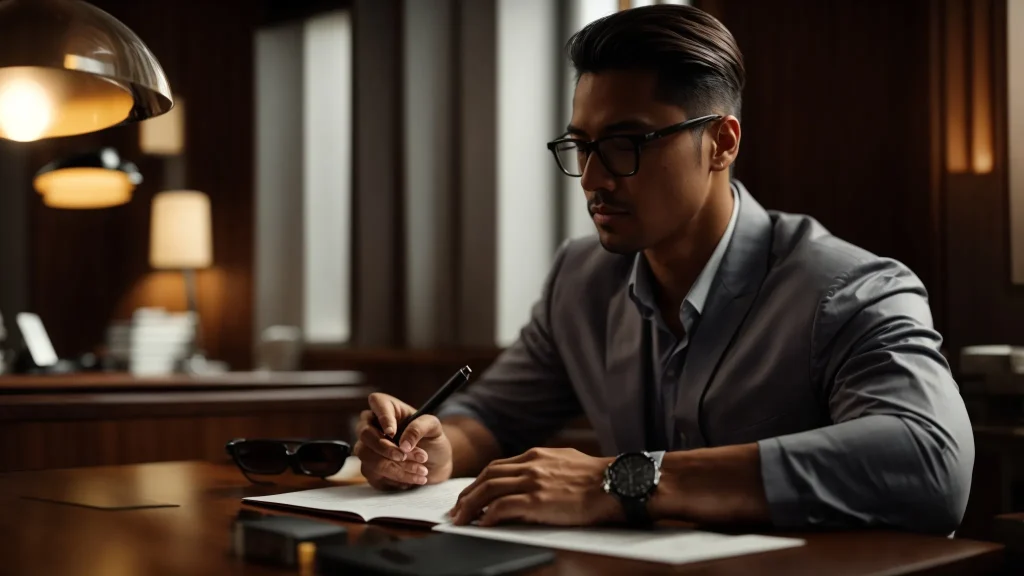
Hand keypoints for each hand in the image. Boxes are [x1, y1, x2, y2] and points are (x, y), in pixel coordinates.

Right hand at [353, 393, 452, 490]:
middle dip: (386, 448)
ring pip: (367, 456)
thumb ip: (420, 427)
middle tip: (404, 456)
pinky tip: (415, 477)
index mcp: (388, 408)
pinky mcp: (370, 468)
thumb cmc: (432, 439)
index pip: (377, 402)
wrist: (436, 463)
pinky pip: (374, 474)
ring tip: (422, 469)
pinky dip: (397, 477)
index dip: (382, 417)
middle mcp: (373, 425)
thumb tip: (403, 444)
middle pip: (365, 433)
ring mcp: (369, 448)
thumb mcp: (434, 427)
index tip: (392, 433)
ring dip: (394, 466)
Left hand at [449, 447, 618, 526]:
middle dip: (468, 494)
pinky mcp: (537, 500)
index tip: (471, 493)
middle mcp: (530, 464)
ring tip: (461, 519)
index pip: (498, 467)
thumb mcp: (567, 463)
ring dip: (470, 506)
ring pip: (489, 490)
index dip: (481, 481)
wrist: (616, 483)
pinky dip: (488, 515)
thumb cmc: (598, 478)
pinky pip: (503, 507)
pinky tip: (482, 524)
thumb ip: (546, 469)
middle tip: (458, 509)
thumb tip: (534, 482)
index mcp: (537, 455)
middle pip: (487, 476)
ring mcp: (533, 481)